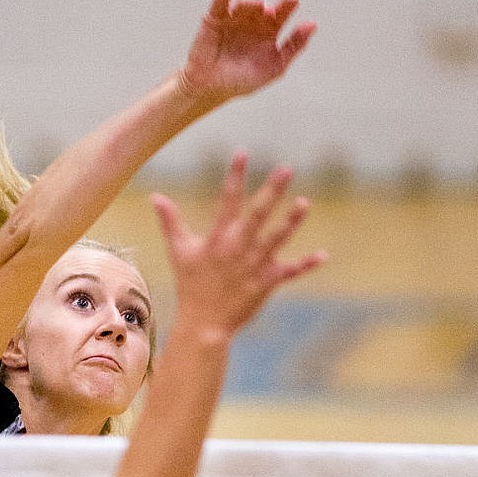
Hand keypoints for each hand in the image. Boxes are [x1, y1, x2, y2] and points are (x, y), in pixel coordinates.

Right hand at [153, 153, 324, 342]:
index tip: (243, 152)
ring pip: (277, 239)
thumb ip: (170, 222)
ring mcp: (254, 265)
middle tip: (286, 168)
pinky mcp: (266, 282)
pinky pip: (289, 272)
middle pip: (257, 214)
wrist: (203, 324)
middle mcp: (238, 248)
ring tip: (305, 203)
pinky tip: (323, 256)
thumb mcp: (179, 251)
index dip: (235, 176)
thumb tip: (155, 196)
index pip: (228, 200)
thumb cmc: (190, 285)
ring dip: (291, 221)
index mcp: (218, 238)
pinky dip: (306, 265)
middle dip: (272, 191)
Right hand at [179, 0, 314, 105]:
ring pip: (245, 5)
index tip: (293, 0)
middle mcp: (252, 23)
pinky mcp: (214, 19)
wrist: (211, 89)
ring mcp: (233, 20)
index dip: (287, 6)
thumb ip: (294, 46)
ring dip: (252, 3)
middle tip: (271, 12)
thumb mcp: (276, 67)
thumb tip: (313, 25)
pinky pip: (220, 3)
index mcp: (268, 33)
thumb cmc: (243, 81)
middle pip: (263, 8)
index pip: (281, 15)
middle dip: (268, 8)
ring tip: (257, 7)